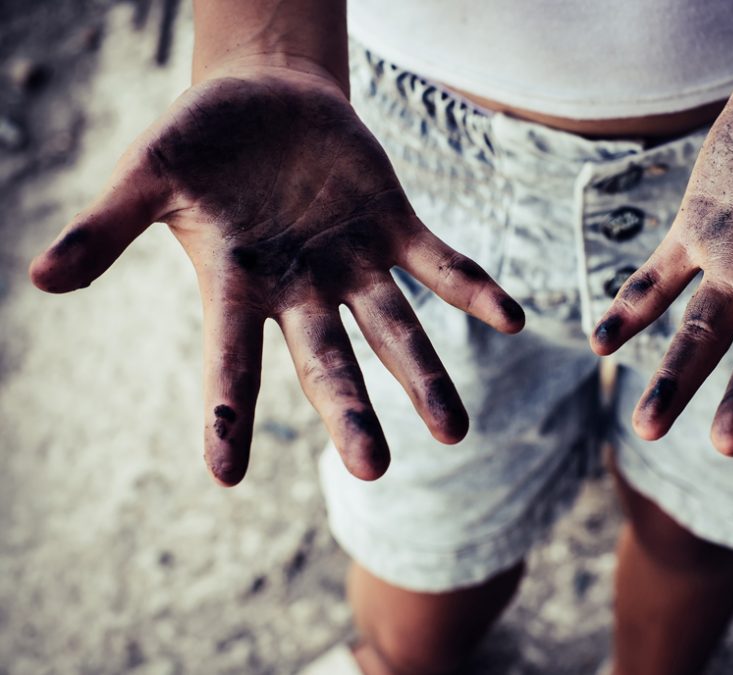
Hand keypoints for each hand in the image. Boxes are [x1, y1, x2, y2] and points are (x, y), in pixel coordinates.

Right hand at [29, 67, 524, 485]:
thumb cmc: (200, 143)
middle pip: (328, 361)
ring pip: (394, 328)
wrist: (266, 98)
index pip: (229, 359)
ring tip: (454, 430)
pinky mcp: (397, 227)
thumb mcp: (148, 174)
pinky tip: (513, 319)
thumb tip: (39, 278)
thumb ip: (106, 227)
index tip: (224, 475)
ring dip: (424, 374)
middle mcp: (302, 289)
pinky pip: (442, 265)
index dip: (226, 412)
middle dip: (350, 410)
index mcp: (238, 285)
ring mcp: (354, 262)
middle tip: (373, 468)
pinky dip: (474, 289)